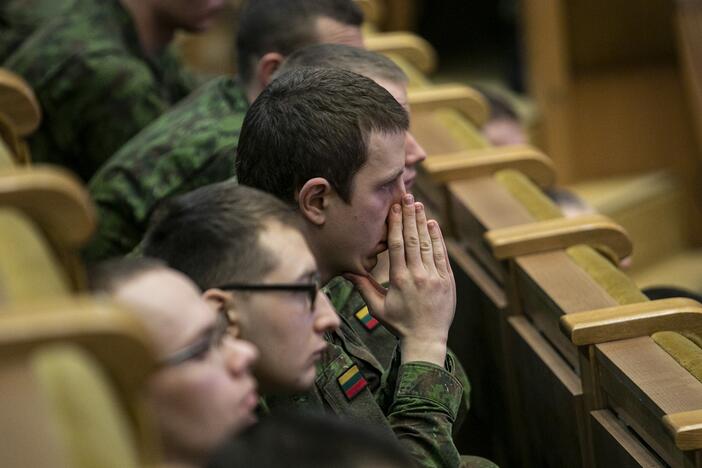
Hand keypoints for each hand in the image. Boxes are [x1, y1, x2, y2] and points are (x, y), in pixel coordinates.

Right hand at [345, 194, 455, 364]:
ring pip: (428, 244)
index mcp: (399, 280)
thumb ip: (363, 288)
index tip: (394, 208)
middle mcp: (417, 275)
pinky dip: (438, 239)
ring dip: (423, 223)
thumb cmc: (399, 324)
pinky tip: (433, 225)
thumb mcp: (377, 308)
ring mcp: (435, 277)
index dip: (395, 224)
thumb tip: (347, 272)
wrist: (426, 339)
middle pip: (413, 240)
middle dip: (409, 217)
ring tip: (419, 205)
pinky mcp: (447, 281)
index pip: (397, 245)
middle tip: (407, 197)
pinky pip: (442, 256)